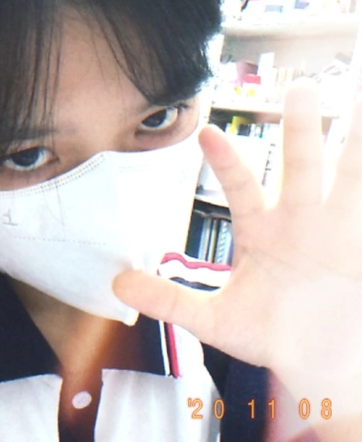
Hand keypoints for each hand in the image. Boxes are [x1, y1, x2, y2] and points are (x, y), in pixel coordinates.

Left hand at [113, 80, 361, 418]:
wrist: (314, 365)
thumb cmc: (265, 336)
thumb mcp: (212, 320)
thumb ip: (168, 300)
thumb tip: (116, 285)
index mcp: (261, 231)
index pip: (241, 187)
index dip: (225, 161)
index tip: (205, 131)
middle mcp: (299, 221)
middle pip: (299, 167)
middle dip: (301, 130)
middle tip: (300, 87)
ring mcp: (336, 232)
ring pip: (346, 178)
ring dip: (353, 144)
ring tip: (358, 100)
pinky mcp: (360, 246)